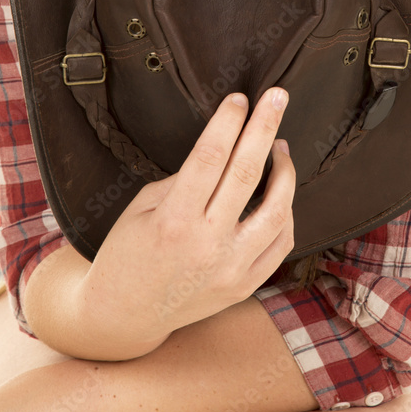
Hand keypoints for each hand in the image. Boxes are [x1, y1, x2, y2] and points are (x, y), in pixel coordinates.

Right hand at [77, 87, 294, 350]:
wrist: (124, 315)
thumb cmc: (127, 252)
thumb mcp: (142, 207)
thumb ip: (184, 181)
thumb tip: (225, 153)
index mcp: (173, 221)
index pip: (209, 158)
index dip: (227, 123)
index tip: (239, 98)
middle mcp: (206, 245)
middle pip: (247, 174)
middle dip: (265, 128)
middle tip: (277, 96)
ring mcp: (230, 269)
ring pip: (277, 211)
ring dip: (284, 172)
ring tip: (280, 145)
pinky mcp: (244, 286)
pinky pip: (281, 243)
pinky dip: (286, 212)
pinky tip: (280, 191)